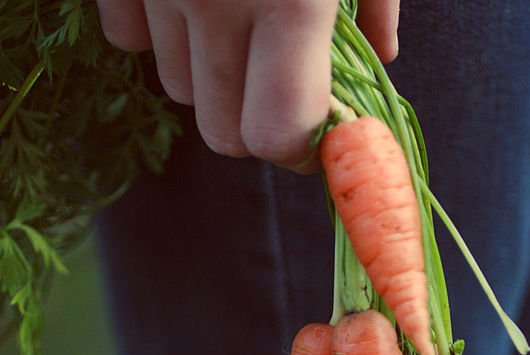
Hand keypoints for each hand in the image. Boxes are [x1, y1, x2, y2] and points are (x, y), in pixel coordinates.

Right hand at [96, 0, 399, 169]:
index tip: (317, 135)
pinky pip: (128, 37)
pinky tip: (188, 3)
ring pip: (177, 91)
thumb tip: (384, 63)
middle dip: (256, 128)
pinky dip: (157, 33)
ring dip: (211, 81)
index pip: (277, 136)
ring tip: (239, 27)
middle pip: (223, 133)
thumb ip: (377, 0)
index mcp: (290, 0)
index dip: (300, 149)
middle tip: (281, 87)